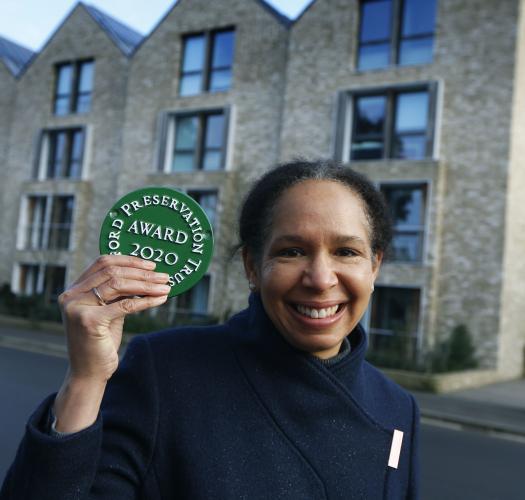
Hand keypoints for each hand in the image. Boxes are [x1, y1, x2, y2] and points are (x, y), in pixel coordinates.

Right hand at [58, 255, 170, 383]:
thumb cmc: (101, 340)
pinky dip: (146, 300)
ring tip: (166, 286)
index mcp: (74, 289)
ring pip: (119, 285)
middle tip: (164, 276)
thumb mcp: (108, 311)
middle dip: (142, 272)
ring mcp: (78, 308)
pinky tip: (160, 299)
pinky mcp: (89, 321)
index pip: (102, 263)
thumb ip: (117, 293)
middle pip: (112, 272)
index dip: (129, 260)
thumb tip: (145, 273)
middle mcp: (71, 295)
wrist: (89, 373)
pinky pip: (125, 305)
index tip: (151, 264)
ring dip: (147, 284)